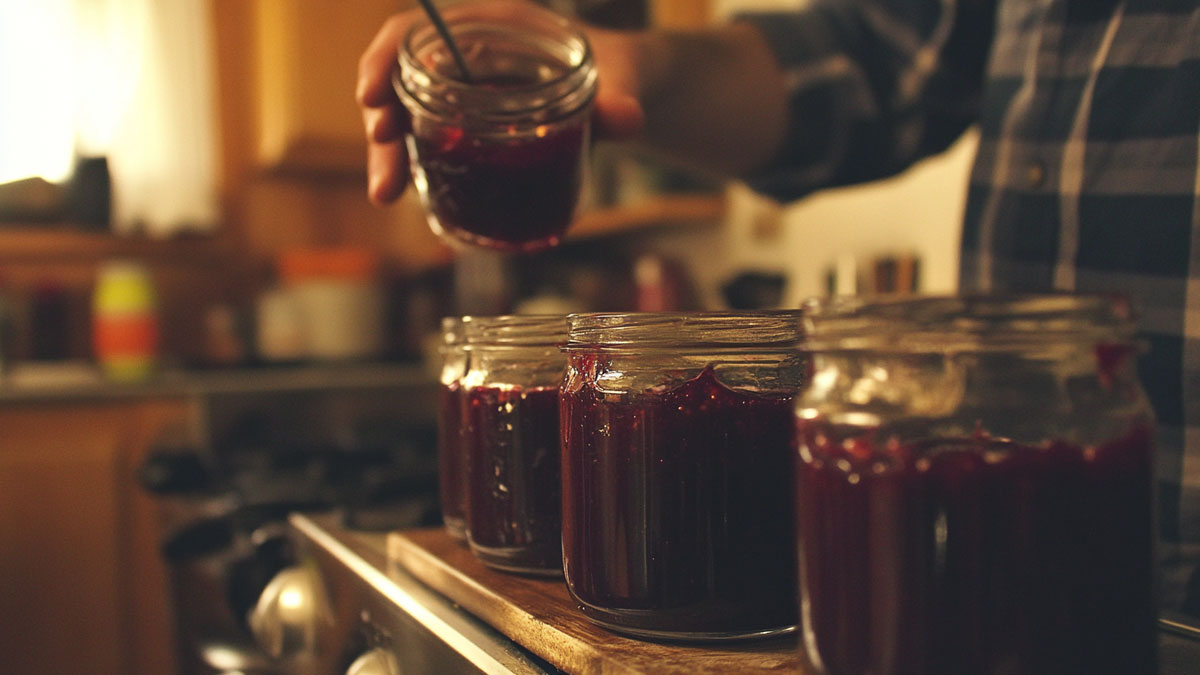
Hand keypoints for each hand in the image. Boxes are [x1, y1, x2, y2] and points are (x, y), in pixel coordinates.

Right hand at [356, 3, 645, 205]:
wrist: (629, 86)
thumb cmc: (621, 69)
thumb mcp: (623, 78)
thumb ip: (619, 100)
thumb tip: (626, 119)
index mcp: (492, 25)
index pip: (416, 29)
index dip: (385, 57)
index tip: (370, 94)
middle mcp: (468, 53)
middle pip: (401, 78)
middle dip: (381, 124)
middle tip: (385, 178)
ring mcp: (464, 90)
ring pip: (407, 112)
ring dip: (391, 154)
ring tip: (387, 194)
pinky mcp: (469, 123)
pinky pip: (429, 136)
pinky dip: (415, 164)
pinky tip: (413, 196)